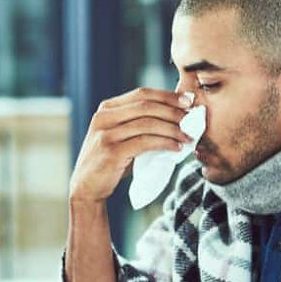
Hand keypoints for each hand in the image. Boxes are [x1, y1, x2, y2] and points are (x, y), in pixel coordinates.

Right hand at [69, 87, 195, 203]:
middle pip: (146, 106)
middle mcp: (104, 117)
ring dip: (173, 129)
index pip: (142, 94)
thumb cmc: (111, 161)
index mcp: (107, 108)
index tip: (188, 101)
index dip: (167, 95)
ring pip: (148, 124)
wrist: (87, 187)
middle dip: (173, 111)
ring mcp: (106, 134)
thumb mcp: (122, 136)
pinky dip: (164, 143)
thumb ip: (140, 124)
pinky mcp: (111, 152)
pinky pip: (145, 142)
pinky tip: (176, 148)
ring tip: (188, 136)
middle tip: (192, 119)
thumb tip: (178, 116)